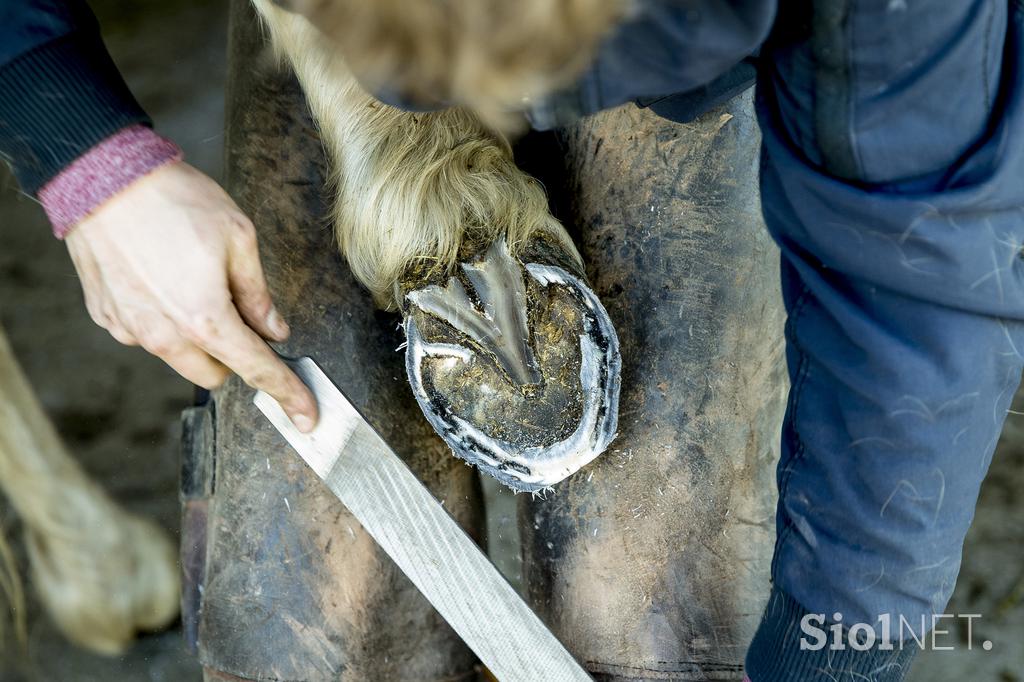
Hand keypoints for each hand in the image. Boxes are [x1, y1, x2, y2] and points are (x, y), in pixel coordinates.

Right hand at [65, 161, 317, 430]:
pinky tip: (161, 278)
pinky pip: (147, 335)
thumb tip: (274, 330)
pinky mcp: (107, 317)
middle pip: (215, 374)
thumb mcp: (238, 238)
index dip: (287, 394)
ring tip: (193, 281)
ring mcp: (130, 330)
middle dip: (234, 353)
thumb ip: (259, 294)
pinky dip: (163, 320)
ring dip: (197, 338)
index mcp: (205, 319)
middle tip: (237, 307)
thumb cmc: (175, 201)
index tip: (306, 417)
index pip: (256, 369)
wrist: (102, 177)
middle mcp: (164, 336)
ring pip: (180, 358)